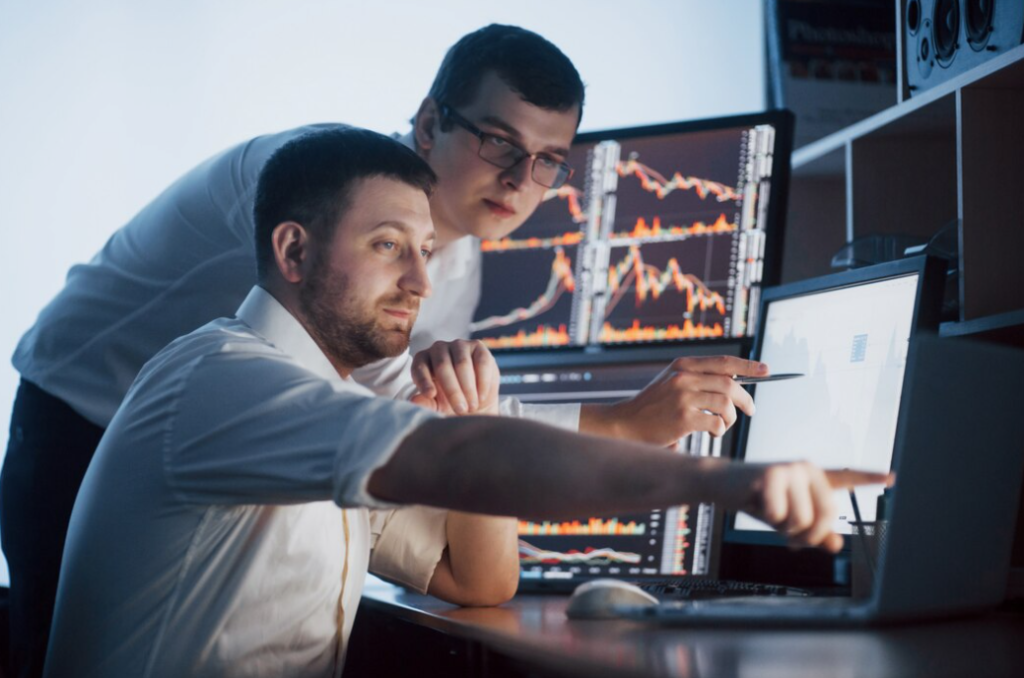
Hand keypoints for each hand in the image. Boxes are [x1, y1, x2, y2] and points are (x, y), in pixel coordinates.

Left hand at [408, 340, 498, 415]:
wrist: (475, 400)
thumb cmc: (450, 403)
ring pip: (462, 364)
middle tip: (460, 409)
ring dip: (468, 388)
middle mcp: (438, 349)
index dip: (424, 380)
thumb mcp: (437, 407)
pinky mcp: (478, 347)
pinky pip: (481, 362)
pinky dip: (482, 382)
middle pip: (442, 365)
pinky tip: (481, 396)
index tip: (430, 395)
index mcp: (422, 360)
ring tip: (472, 406)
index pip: (419, 367)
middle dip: (452, 390)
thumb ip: (426, 404)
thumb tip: (414, 401)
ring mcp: (459, 346)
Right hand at [581, 355, 765, 445]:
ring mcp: (683, 396)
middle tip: (750, 410)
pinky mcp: (683, 417)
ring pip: (726, 405)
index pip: (724, 361)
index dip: (748, 366)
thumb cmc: (654, 406)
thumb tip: (736, 382)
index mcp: (683, 365)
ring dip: (731, 418)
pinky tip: (713, 432)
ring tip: (723, 426)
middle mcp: (683, 377)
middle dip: (746, 399)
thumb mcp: (672, 382)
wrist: (625, 423)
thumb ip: (698, 378)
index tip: (766, 370)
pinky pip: (716, 422)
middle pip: (730, 384)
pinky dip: (720, 429)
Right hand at [718, 462, 893, 552]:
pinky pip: (778, 515)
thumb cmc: (756, 499)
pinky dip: (766, 517)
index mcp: (814, 477)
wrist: (721, 483)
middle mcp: (806, 469)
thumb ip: (813, 532)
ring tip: (770, 514)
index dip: (871, 478)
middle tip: (790, 537)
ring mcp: (790, 470)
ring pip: (802, 519)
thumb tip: (836, 545)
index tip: (893, 477)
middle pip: (826, 516)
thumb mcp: (787, 517)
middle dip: (807, 534)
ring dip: (784, 528)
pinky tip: (755, 502)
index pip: (847, 477)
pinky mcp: (771, 474)